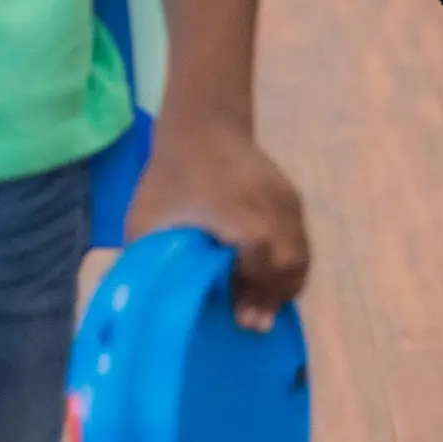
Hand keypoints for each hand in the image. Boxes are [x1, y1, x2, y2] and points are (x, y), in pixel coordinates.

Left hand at [127, 116, 309, 329]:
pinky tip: (257, 269)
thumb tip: (142, 312)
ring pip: (300, 257)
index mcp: (244, 221)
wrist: (201, 124)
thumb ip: (148, 265)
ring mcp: (287, 203)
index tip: (237, 317)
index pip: (265, 270)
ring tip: (252, 295)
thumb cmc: (171, 178)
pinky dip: (283, 262)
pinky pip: (298, 240)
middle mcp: (275, 212)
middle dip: (272, 296)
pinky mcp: (290, 196)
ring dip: (280, 282)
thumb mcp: (147, 223)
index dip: (254, 298)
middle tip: (246, 316)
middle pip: (291, 268)